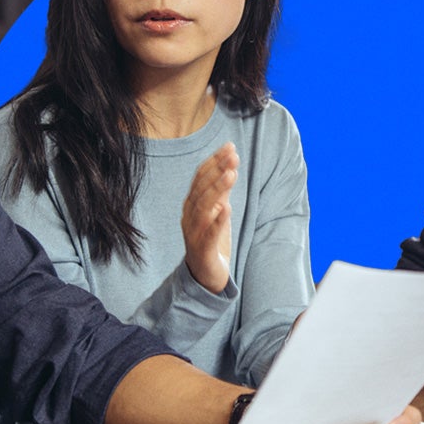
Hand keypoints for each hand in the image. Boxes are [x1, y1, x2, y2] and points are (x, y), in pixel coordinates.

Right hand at [181, 143, 238, 292]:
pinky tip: (226, 208)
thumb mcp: (218, 211)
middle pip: (201, 189)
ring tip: (231, 174)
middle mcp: (190, 216)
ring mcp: (193, 233)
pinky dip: (217, 221)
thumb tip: (230, 165)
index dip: (214, 161)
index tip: (230, 147)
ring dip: (217, 190)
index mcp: (192, 204)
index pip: (200, 177)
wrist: (205, 275)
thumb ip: (222, 191)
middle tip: (233, 156)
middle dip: (217, 171)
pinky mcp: (201, 251)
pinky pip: (208, 234)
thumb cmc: (211, 239)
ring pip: (203, 208)